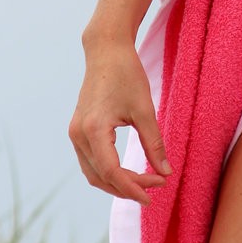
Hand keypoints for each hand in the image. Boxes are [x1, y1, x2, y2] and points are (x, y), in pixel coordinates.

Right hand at [68, 38, 171, 204]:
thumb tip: (166, 172)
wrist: (106, 51)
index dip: (134, 186)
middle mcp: (78, 135)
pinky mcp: (78, 130)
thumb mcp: (144, 109)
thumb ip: (154, 143)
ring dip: (117, 183)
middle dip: (127, 187)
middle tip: (155, 187)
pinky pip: (91, 161)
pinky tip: (129, 172)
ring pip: (93, 172)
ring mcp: (75, 133)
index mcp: (93, 130)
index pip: (112, 172)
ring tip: (145, 184)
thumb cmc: (126, 74)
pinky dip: (108, 172)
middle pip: (100, 177)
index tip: (156, 191)